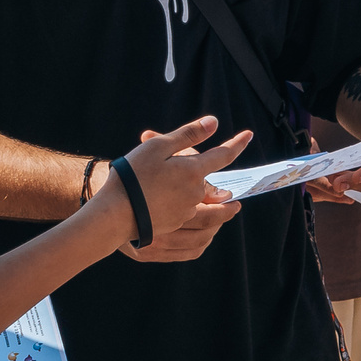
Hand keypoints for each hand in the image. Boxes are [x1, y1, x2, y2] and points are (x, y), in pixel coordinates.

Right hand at [91, 118, 252, 262]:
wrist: (112, 210)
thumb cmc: (131, 174)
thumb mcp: (157, 147)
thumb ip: (187, 134)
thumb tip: (213, 122)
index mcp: (192, 172)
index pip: (222, 156)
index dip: (237, 144)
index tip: (248, 135)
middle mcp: (193, 196)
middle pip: (219, 195)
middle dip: (229, 196)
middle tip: (237, 200)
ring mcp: (183, 216)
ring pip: (209, 219)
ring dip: (221, 217)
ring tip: (226, 214)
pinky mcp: (171, 231)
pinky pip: (195, 237)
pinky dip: (204, 233)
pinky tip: (203, 232)